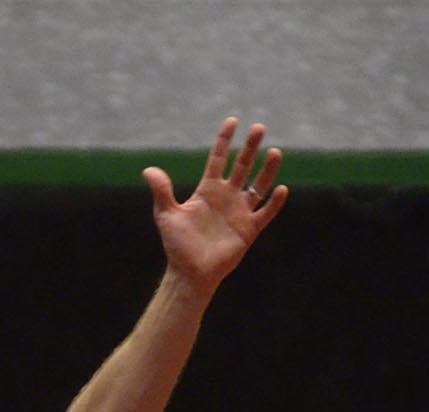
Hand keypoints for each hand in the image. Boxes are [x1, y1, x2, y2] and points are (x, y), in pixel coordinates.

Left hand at [142, 116, 287, 294]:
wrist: (189, 273)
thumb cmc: (177, 246)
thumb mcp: (166, 216)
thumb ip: (162, 192)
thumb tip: (147, 171)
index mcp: (207, 191)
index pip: (218, 160)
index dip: (224, 141)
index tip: (232, 121)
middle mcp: (226, 197)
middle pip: (241, 166)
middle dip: (250, 148)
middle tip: (259, 128)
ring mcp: (239, 212)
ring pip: (258, 185)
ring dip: (267, 170)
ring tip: (274, 152)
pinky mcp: (249, 229)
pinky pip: (265, 213)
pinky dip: (274, 203)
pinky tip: (280, 190)